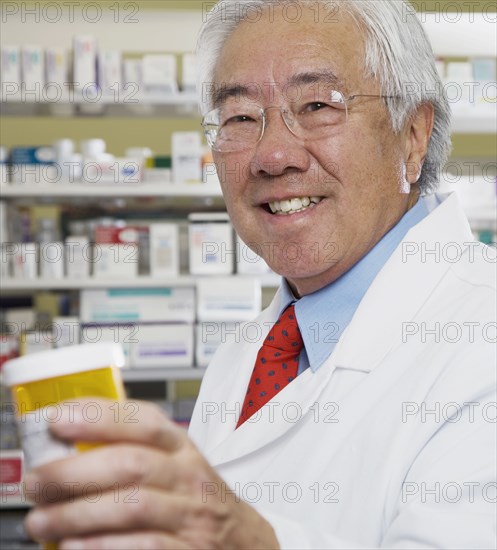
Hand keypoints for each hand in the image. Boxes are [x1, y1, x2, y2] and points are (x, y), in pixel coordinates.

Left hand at [24, 398, 278, 548]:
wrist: (242, 540)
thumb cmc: (195, 498)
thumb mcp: (175, 463)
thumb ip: (135, 449)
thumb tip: (70, 445)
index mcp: (182, 447)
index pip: (144, 420)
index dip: (100, 416)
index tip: (59, 419)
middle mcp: (188, 476)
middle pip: (131, 464)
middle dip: (75, 472)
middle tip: (37, 482)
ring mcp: (191, 516)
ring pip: (131, 507)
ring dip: (78, 514)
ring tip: (42, 520)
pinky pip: (143, 547)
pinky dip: (101, 546)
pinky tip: (73, 545)